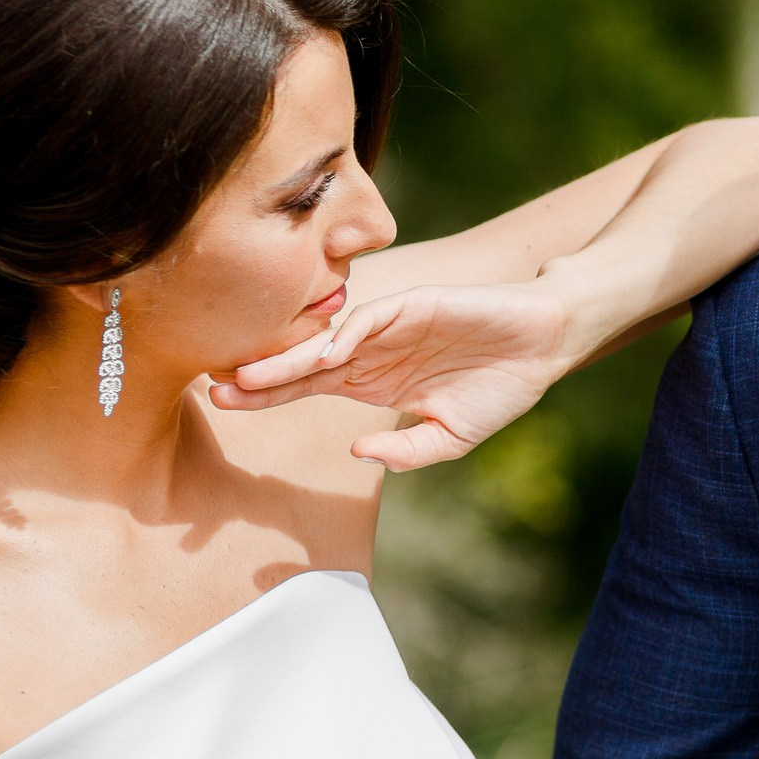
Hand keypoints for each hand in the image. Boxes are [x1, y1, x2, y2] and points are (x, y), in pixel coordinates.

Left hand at [208, 282, 576, 470]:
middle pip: (303, 367)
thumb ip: (405, 452)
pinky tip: (321, 357)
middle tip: (214, 389)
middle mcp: (371, 352)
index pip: (307, 389)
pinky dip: (346, 336)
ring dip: (288, 360)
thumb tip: (358, 453)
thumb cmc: (499, 389)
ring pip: (327, 343)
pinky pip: (371, 319)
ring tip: (248, 375)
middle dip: (260, 379)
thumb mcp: (450, 439)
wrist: (544, 346)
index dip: (267, 396)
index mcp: (373, 382)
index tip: (224, 405)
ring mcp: (389, 327)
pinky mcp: (414, 305)